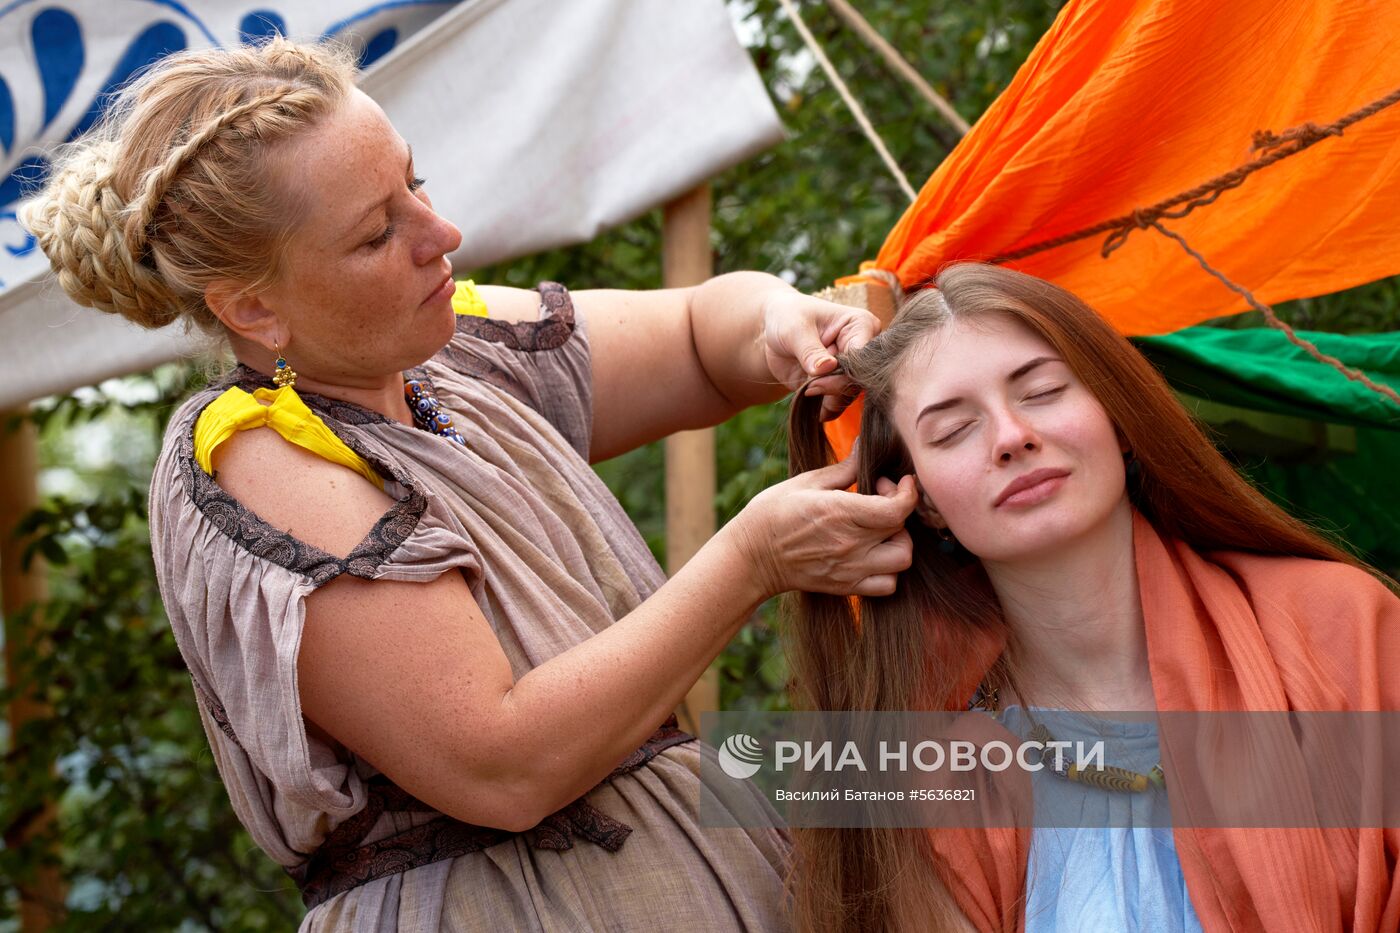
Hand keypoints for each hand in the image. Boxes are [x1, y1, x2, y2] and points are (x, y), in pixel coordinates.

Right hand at [726, 446, 916, 599]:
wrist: (750, 557)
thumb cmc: (773, 513)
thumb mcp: (806, 482)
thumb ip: (844, 468)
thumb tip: (864, 445)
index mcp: (840, 513)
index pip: (897, 509)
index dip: (906, 492)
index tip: (897, 482)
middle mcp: (850, 544)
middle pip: (903, 531)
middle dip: (901, 511)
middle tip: (881, 500)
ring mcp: (849, 569)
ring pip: (901, 560)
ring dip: (899, 541)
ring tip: (881, 529)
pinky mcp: (846, 586)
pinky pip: (887, 585)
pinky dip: (890, 570)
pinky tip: (874, 553)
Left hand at [760, 288, 879, 420]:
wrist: (773, 331)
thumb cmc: (787, 318)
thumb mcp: (795, 329)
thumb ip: (810, 350)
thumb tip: (827, 368)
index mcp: (861, 325)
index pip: (862, 356)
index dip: (842, 371)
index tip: (816, 375)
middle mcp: (863, 349)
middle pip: (859, 379)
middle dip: (833, 388)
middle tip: (809, 386)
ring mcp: (852, 369)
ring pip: (850, 395)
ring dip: (827, 399)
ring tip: (806, 389)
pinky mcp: (838, 386)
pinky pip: (838, 405)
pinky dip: (825, 409)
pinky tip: (811, 404)